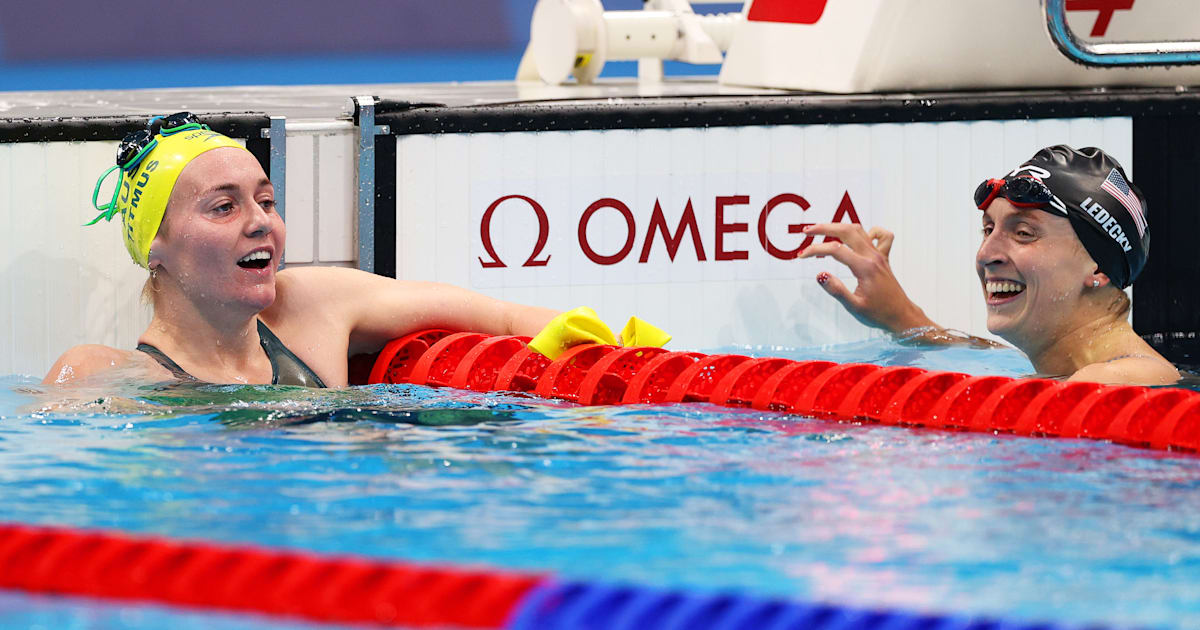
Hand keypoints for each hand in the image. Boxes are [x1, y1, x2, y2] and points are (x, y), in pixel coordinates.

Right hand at [797, 223, 934, 333]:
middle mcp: (873, 257)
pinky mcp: (883, 257)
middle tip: (807, 231)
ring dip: (839, 227)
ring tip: (822, 231)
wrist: (901, 316)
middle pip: (847, 231)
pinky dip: (868, 232)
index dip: (815, 249)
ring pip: (859, 230)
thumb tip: (820, 274)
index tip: (802, 256)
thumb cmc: (879, 313)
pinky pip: (880, 235)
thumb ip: (837, 290)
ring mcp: (879, 255)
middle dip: (824, 228)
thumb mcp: (854, 307)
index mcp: (865, 268)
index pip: (835, 250)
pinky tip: (856, 240)